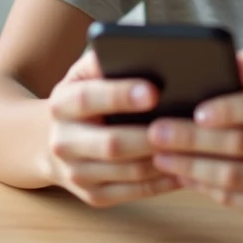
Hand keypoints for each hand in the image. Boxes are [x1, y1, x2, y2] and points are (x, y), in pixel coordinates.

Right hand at [45, 51, 180, 206]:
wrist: (46, 141)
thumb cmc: (82, 99)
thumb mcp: (84, 74)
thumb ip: (105, 59)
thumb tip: (142, 46)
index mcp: (61, 104)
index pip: (88, 98)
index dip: (119, 95)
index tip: (153, 90)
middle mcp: (63, 142)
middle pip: (112, 144)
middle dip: (151, 136)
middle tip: (188, 125)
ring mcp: (78, 173)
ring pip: (128, 171)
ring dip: (164, 160)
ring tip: (195, 146)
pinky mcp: (94, 196)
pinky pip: (135, 192)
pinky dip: (164, 182)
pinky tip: (187, 167)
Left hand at [148, 50, 242, 222]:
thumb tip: (238, 56)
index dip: (230, 108)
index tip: (196, 111)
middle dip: (193, 140)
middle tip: (157, 133)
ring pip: (234, 176)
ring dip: (191, 166)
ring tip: (161, 155)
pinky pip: (235, 200)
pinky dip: (204, 187)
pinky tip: (182, 174)